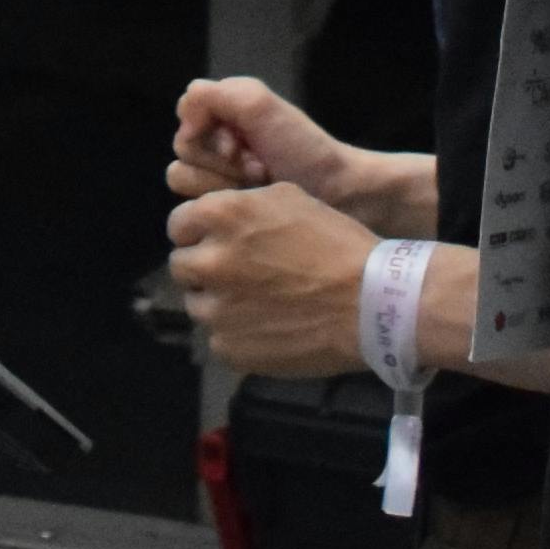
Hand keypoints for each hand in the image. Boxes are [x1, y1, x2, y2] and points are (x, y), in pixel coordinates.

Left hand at [161, 180, 382, 379]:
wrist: (370, 304)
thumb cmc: (336, 244)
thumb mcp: (288, 198)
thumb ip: (241, 206)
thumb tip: (217, 219)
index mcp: (221, 217)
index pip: (179, 224)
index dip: (197, 232)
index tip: (217, 240)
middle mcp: (210, 262)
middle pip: (181, 266)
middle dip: (203, 267)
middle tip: (236, 273)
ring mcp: (216, 311)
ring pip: (197, 304)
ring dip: (217, 302)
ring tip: (255, 303)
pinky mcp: (230, 349)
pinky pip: (218, 338)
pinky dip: (235, 334)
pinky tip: (266, 327)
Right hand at [166, 73, 426, 230]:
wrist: (341, 194)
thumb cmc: (302, 148)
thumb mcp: (257, 103)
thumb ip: (210, 97)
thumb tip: (183, 128)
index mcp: (223, 117)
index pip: (185, 121)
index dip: (208, 134)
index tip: (240, 143)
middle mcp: (217, 148)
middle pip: (184, 155)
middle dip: (220, 163)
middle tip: (258, 167)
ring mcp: (222, 183)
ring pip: (186, 184)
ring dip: (225, 184)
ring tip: (260, 186)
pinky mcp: (229, 213)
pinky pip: (201, 210)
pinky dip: (230, 204)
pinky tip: (257, 205)